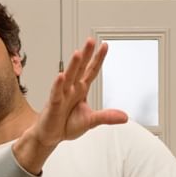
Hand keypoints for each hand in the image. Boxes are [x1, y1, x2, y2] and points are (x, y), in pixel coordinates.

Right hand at [17, 39, 129, 174]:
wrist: (50, 136)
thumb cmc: (67, 125)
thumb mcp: (90, 121)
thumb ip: (106, 117)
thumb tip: (125, 117)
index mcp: (81, 89)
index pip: (91, 71)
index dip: (98, 59)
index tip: (104, 45)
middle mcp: (71, 89)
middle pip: (80, 68)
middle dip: (86, 54)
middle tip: (91, 41)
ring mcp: (61, 95)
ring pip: (68, 77)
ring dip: (73, 65)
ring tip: (78, 53)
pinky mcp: (53, 104)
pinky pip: (55, 93)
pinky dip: (57, 85)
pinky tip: (61, 76)